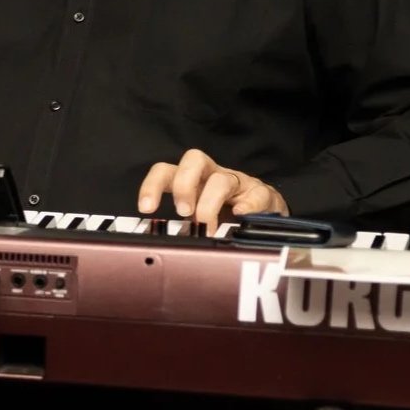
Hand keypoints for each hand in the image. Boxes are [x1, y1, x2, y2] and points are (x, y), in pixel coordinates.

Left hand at [138, 149, 287, 233]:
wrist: (264, 216)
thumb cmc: (224, 217)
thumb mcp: (197, 221)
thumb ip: (181, 230)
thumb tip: (164, 250)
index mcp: (191, 181)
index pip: (166, 172)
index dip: (152, 186)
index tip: (146, 209)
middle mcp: (211, 175)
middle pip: (194, 160)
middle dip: (184, 185)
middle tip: (183, 212)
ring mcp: (237, 182)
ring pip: (221, 179)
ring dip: (210, 202)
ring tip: (207, 226)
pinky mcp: (260, 193)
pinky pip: (257, 193)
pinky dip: (248, 205)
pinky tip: (241, 217)